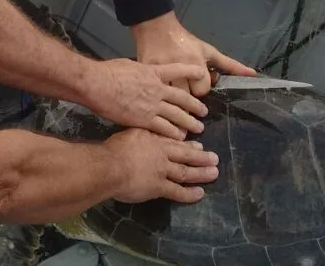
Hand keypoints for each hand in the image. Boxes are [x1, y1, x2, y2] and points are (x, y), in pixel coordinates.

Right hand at [84, 58, 210, 139]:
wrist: (98, 85)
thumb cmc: (108, 71)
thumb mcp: (129, 65)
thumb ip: (141, 71)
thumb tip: (143, 71)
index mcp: (153, 72)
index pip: (178, 69)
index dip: (191, 71)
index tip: (202, 74)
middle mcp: (158, 89)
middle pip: (182, 97)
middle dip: (195, 105)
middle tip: (204, 112)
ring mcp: (153, 105)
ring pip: (177, 115)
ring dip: (189, 122)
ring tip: (198, 128)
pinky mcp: (144, 120)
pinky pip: (164, 128)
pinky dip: (174, 133)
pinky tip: (181, 139)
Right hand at [104, 129, 219, 203]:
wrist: (109, 166)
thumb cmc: (115, 148)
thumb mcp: (130, 132)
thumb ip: (142, 132)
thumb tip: (147, 130)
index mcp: (154, 140)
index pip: (175, 143)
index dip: (189, 146)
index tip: (200, 146)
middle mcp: (162, 154)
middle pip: (186, 156)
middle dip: (202, 158)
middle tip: (215, 159)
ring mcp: (163, 171)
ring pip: (186, 172)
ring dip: (201, 173)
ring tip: (214, 173)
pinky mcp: (159, 187)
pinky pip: (177, 191)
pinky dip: (189, 194)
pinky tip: (200, 194)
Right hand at [133, 14, 256, 96]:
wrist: (156, 28)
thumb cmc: (185, 41)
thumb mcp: (209, 51)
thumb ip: (230, 65)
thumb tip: (252, 74)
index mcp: (196, 64)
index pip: (203, 90)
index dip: (202, 89)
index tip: (198, 86)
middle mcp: (179, 69)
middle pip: (187, 97)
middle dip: (188, 97)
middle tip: (187, 95)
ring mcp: (162, 73)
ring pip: (170, 98)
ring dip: (173, 100)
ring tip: (174, 102)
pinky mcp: (148, 74)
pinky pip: (155, 93)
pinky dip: (158, 97)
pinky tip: (159, 99)